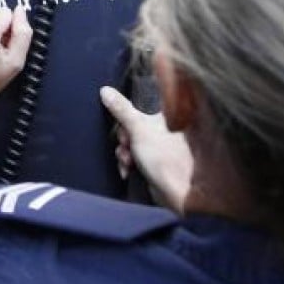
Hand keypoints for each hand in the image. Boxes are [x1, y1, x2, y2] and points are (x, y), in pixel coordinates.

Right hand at [100, 87, 192, 212]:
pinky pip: (134, 158)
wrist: (178, 193)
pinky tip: (128, 170)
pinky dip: (128, 163)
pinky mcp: (154, 163)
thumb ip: (121, 109)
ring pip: (130, 143)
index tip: (122, 125)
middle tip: (126, 145)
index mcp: (164, 117)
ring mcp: (158, 147)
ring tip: (128, 162)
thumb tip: (105, 90)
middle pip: (131, 127)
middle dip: (123, 139)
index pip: (137, 108)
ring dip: (124, 153)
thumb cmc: (163, 157)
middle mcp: (163, 130)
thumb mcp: (138, 128)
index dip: (125, 117)